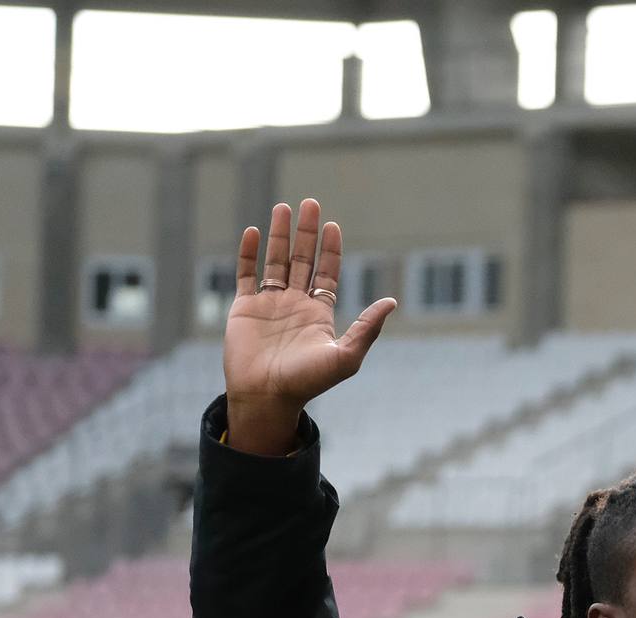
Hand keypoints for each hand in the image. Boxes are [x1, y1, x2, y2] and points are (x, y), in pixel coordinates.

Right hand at [222, 198, 396, 455]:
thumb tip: (392, 301)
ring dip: (279, 235)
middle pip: (303, 260)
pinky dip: (248, 254)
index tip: (333, 225)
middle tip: (310, 203)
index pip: (327, 273)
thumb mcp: (345, 356)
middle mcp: (295, 304)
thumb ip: (367, 328)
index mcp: (320, 313)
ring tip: (282, 207)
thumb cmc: (308, 382)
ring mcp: (269, 304)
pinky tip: (252, 232)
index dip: (330, 249)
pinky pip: (246, 275)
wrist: (267, 397)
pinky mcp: (244, 308)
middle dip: (307, 232)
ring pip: (275, 261)